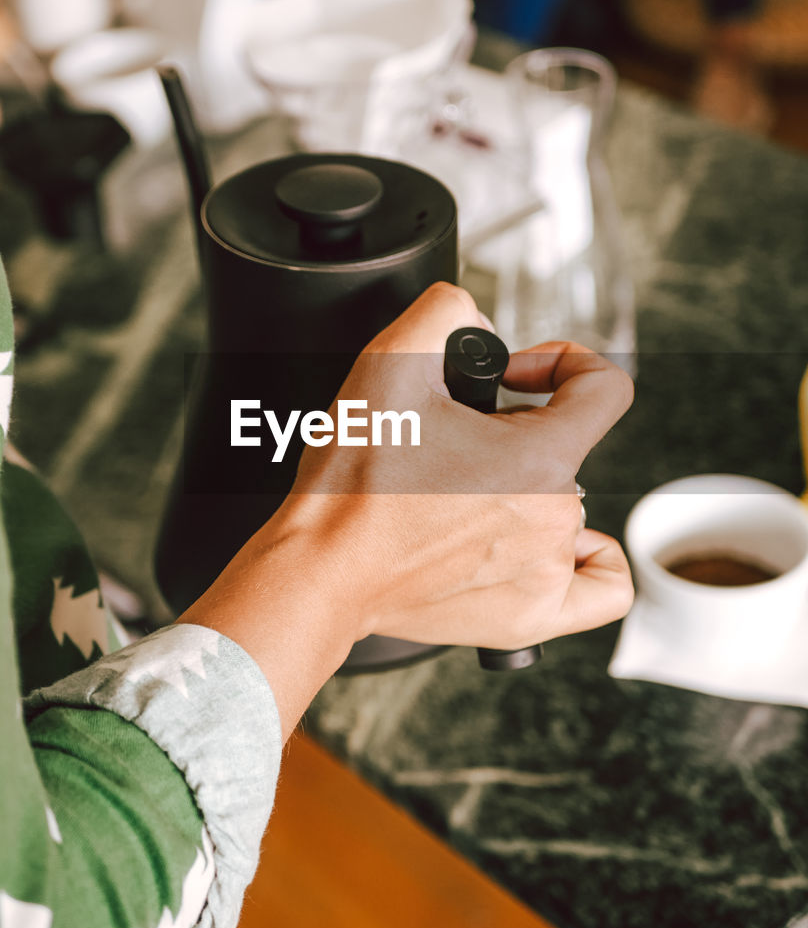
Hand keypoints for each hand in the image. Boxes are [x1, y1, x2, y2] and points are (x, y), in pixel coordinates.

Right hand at [182, 283, 633, 739]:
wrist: (321, 572)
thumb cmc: (350, 488)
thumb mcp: (388, 362)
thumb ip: (446, 310)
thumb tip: (478, 327)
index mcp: (537, 458)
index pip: (605, 387)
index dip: (560, 363)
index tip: (512, 378)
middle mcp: (554, 517)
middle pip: (567, 448)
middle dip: (514, 432)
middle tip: (449, 445)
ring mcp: (545, 572)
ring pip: (563, 506)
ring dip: (521, 489)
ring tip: (459, 497)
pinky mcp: (531, 617)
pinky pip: (600, 587)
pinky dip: (583, 560)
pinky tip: (547, 548)